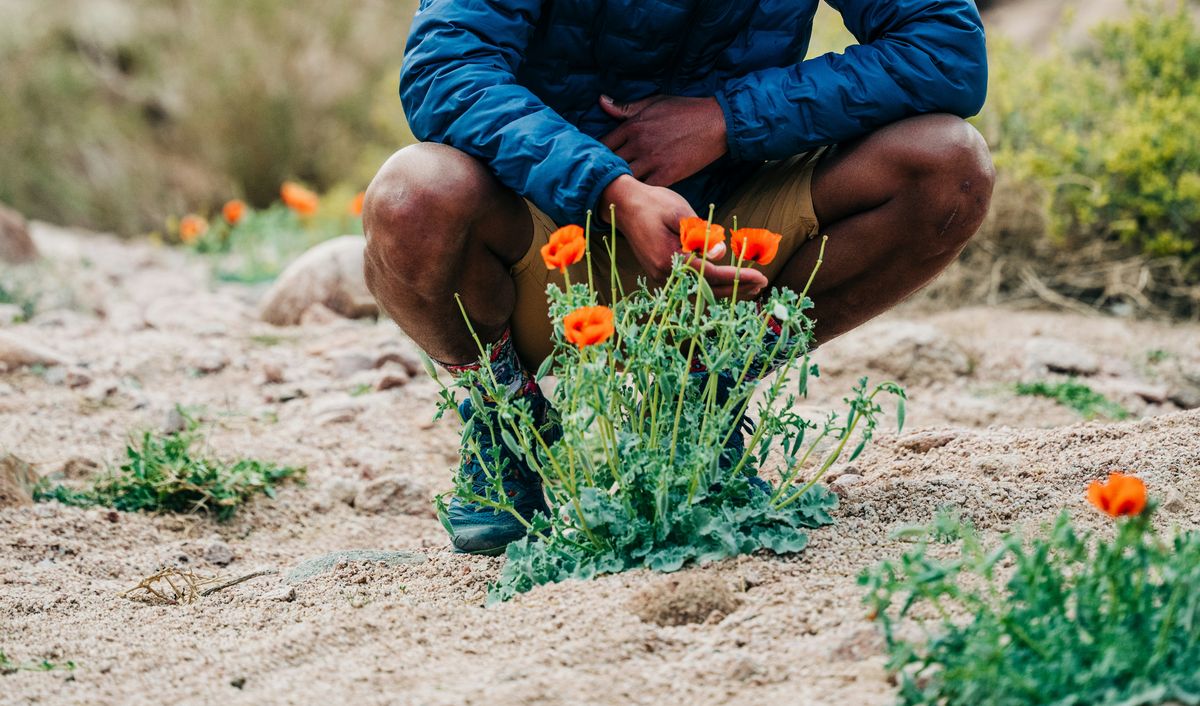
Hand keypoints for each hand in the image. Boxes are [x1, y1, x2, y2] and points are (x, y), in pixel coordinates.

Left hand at [599, 94, 727, 187]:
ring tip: (617, 191)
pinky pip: (645, 189)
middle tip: (602, 181)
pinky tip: (637, 196)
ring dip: (621, 184)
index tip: (597, 162)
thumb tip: (601, 102)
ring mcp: (652, 160)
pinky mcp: (667, 174)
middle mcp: (639, 144)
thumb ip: (626, 108)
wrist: (716, 123)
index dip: (597, 155)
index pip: (603, 144)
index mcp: (633, 126)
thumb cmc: (685, 110)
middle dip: (605, 172)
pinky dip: (639, 193)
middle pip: (610, 164)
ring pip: (625, 178)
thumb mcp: (654, 102)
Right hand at [600, 175, 766, 298]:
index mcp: (670, 258)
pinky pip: (691, 288)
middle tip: (762, 284)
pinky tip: (728, 285)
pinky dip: (711, 288)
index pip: (712, 273)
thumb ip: (701, 235)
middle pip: (708, 290)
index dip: (739, 277)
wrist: (624, 206)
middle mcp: (665, 275)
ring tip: (751, 288)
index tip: (760, 276)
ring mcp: (662, 278)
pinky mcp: (662, 275)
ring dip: (727, 292)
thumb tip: (720, 253)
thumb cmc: (654, 203)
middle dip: (737, 289)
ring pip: (700, 293)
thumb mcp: (681, 213)